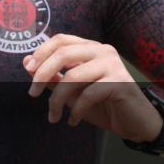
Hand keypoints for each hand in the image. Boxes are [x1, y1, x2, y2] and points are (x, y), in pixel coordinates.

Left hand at [23, 34, 163, 141]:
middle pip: (63, 53)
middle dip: (43, 74)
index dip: (41, 53)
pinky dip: (76, 110)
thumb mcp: (72, 91)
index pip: (61, 40)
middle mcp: (102, 51)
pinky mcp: (120, 83)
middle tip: (32, 94)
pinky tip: (73, 121)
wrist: (135, 123)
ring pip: (73, 76)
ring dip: (57, 99)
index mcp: (90, 48)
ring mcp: (113, 65)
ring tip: (53, 117)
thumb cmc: (103, 105)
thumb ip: (53, 77)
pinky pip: (88, 94)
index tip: (29, 71)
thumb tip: (27, 64)